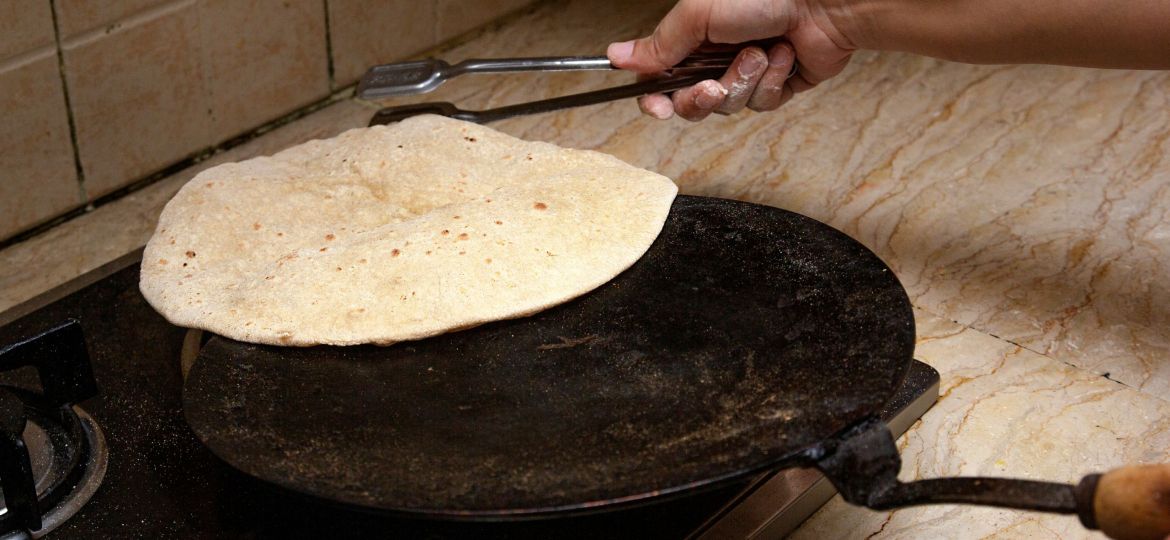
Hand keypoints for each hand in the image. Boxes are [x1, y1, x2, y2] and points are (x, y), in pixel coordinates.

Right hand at [607, 0, 855, 120]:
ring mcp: (746, 73)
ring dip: (743, 82)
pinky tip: (783, 57)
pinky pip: (761, 104)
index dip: (655, 99)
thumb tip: (616, 56)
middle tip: (713, 85)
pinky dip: (771, 83)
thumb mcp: (699, 14)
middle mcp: (716, 56)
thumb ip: (658, 42)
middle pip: (691, 102)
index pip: (659, 80)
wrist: (823, 4)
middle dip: (702, 97)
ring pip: (728, 106)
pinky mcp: (776, 85)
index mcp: (692, 37)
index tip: (659, 107)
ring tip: (761, 52)